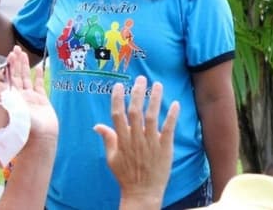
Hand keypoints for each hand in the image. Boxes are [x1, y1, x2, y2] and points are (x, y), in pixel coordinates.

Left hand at [7, 46, 57, 140]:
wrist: (40, 141)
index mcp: (11, 99)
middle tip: (15, 49)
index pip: (8, 79)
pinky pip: (39, 85)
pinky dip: (39, 76)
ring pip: (27, 78)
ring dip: (25, 66)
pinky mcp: (42, 101)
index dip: (8, 67)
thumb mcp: (13, 115)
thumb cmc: (25, 130)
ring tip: (23, 54)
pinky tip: (40, 67)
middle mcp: (19, 97)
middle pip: (17, 76)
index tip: (8, 55)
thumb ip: (8, 104)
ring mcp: (30, 98)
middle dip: (16, 62)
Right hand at [94, 77, 178, 206]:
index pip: (118, 115)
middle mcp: (136, 139)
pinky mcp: (164, 148)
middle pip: (135, 112)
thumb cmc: (126, 176)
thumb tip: (97, 126)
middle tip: (141, 79)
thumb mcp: (112, 159)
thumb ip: (108, 139)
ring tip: (158, 84)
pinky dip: (172, 116)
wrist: (142, 192)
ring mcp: (151, 143)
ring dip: (155, 99)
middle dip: (137, 93)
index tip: (119, 85)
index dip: (118, 99)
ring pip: (152, 117)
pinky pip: (168, 129)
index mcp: (122, 140)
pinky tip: (176, 104)